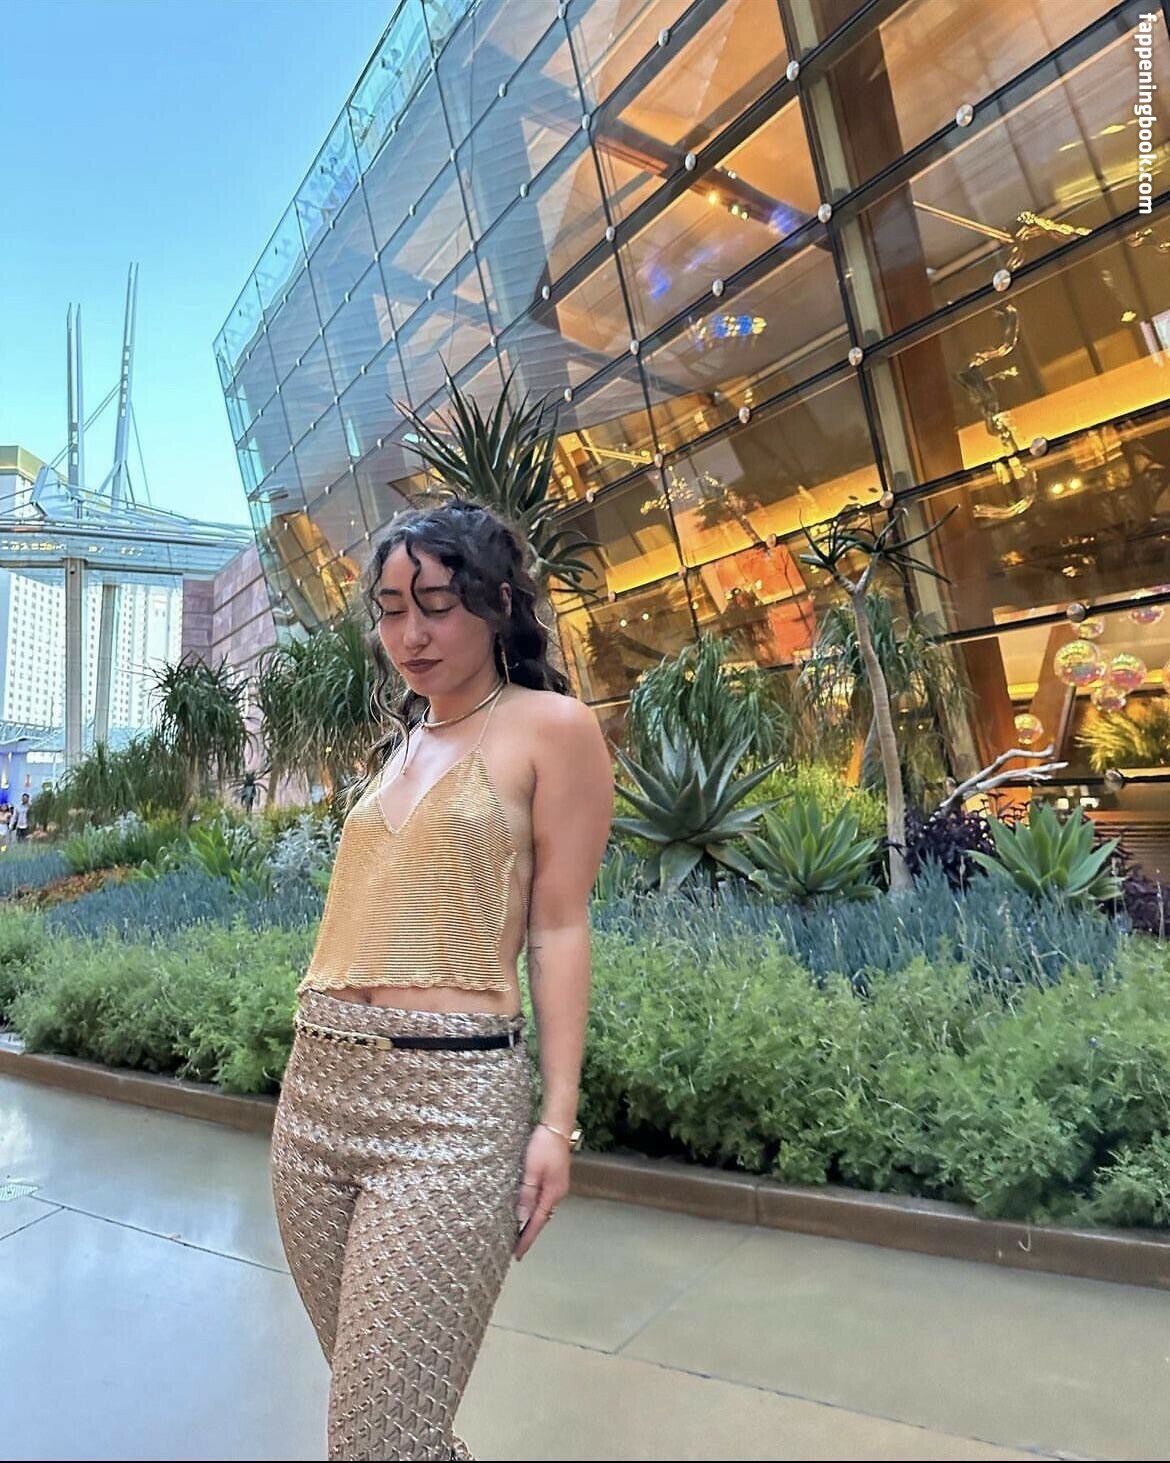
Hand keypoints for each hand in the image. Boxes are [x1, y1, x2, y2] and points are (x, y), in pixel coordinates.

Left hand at [513, 1123, 570, 1260]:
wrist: (557, 1127)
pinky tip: (528, 1210)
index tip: (518, 1254)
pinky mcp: (555, 1179)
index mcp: (552, 1193)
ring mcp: (558, 1185)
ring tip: (519, 1233)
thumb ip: (527, 1194)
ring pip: (543, 1210)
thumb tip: (522, 1218)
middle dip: (529, 1233)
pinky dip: (535, 1209)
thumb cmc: (543, 1146)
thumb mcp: (531, 1170)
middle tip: (516, 1248)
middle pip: (542, 1218)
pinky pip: (544, 1200)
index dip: (527, 1238)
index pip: (537, 1222)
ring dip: (532, 1222)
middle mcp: (558, 1192)